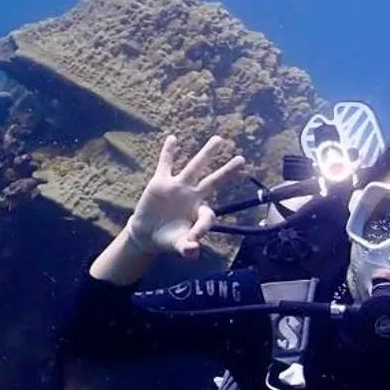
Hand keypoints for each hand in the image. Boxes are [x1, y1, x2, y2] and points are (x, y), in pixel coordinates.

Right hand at [127, 134, 245, 258]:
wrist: (147, 234)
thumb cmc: (168, 239)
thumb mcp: (178, 246)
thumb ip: (187, 249)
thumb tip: (193, 250)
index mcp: (199, 212)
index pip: (208, 215)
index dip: (203, 227)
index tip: (194, 239)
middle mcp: (192, 196)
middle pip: (213, 181)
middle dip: (227, 171)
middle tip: (241, 159)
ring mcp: (178, 187)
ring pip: (194, 167)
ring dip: (206, 154)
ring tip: (219, 139)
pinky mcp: (160, 183)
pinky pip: (166, 164)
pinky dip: (168, 152)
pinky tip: (173, 139)